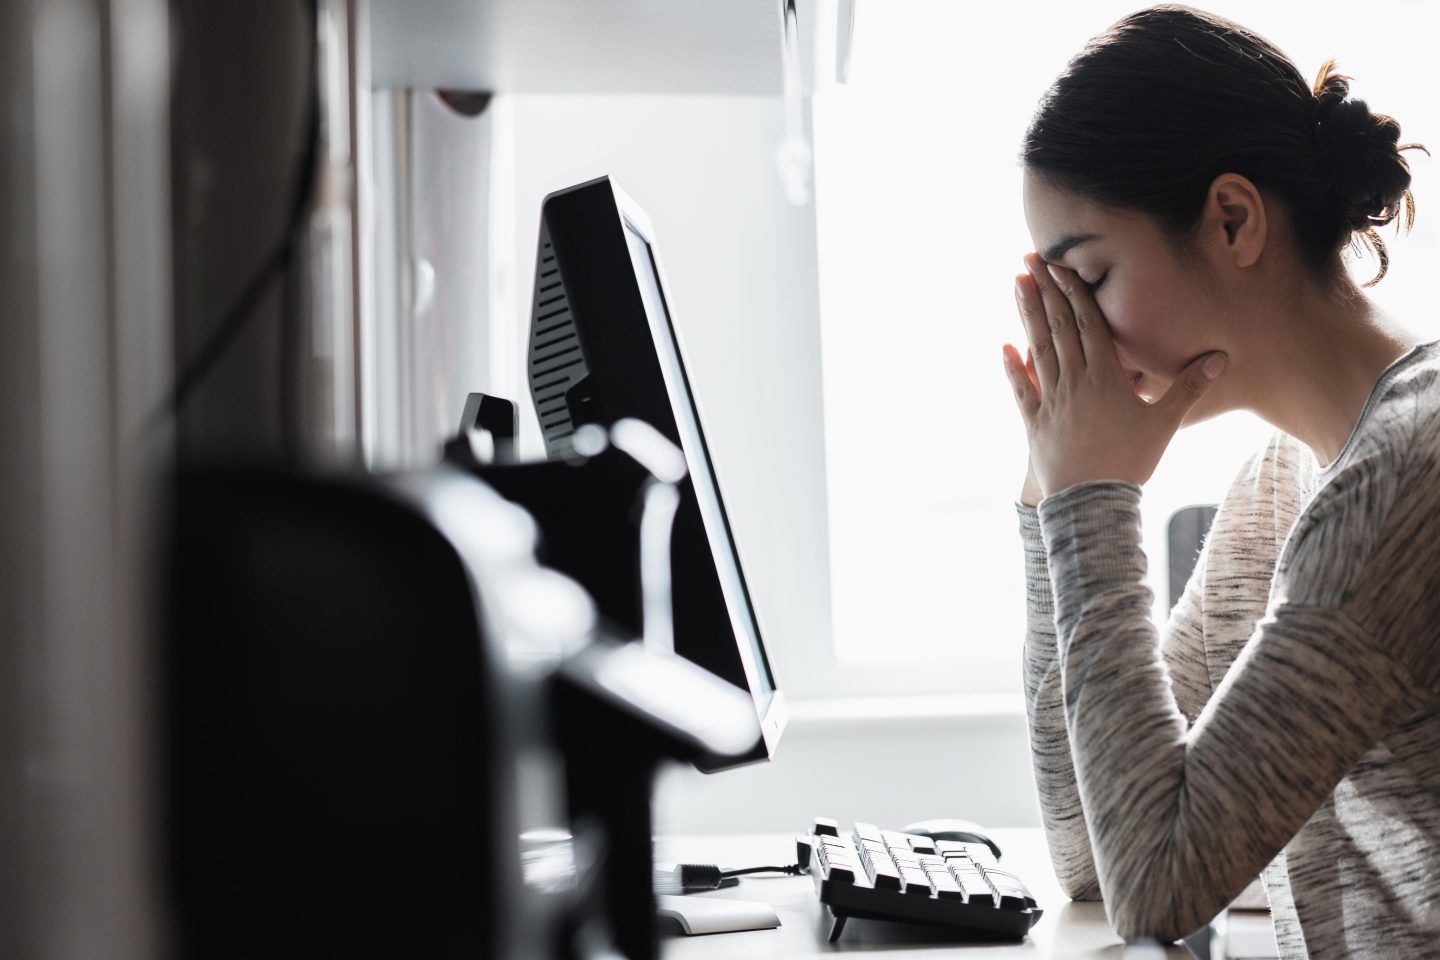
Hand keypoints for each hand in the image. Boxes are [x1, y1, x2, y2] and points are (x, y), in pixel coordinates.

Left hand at [1001, 254, 1226, 500]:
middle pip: (1058, 328)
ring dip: (1027, 316)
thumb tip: (1222, 357)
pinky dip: (1012, 367)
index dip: (1075, 292)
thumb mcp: (1164, 422)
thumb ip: (1190, 387)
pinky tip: (1004, 346)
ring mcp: (1050, 401)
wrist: (1093, 502)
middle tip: (1030, 259)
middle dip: (1046, 291)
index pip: (1088, 324)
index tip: (1062, 265)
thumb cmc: (1131, 461)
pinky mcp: (1033, 423)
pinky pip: (1021, 389)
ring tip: (1017, 285)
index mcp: (1105, 377)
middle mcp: (1074, 382)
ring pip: (1038, 349)